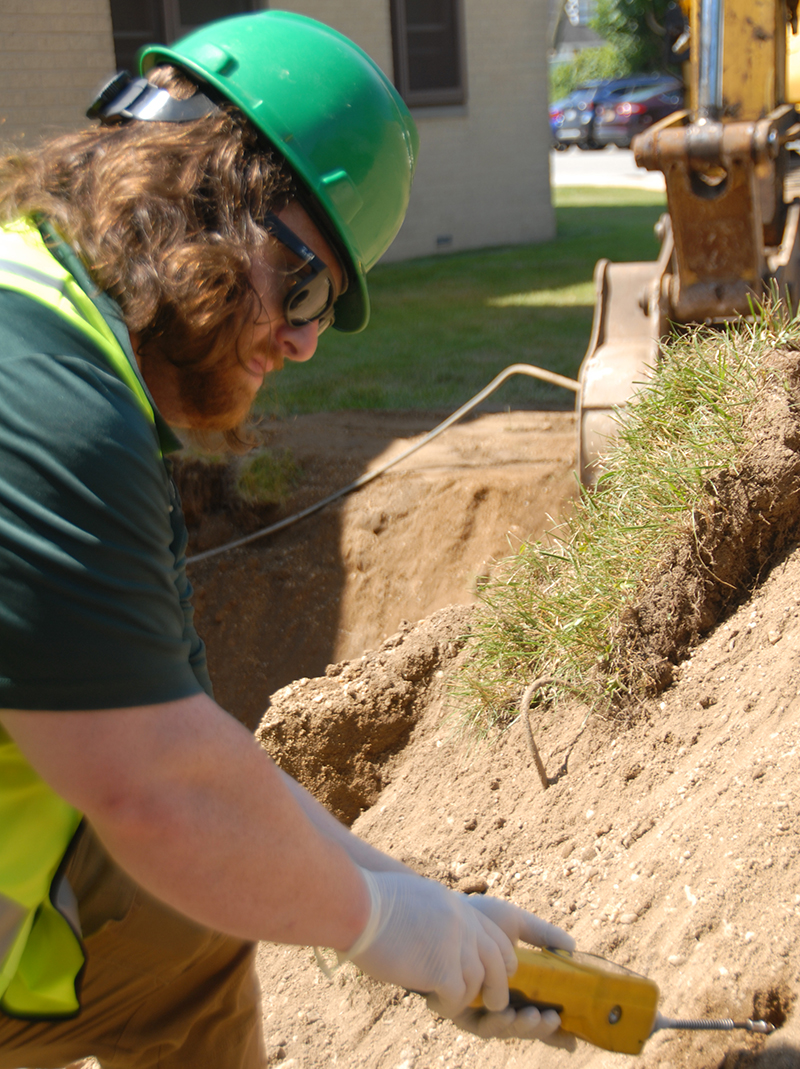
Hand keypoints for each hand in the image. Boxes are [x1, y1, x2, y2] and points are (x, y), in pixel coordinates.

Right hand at [343, 869, 517, 1017]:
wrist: (357, 906)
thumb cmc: (372, 900)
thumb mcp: (415, 897)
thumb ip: (434, 913)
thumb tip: (432, 930)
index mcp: (457, 906)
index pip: (494, 934)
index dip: (500, 957)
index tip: (497, 972)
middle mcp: (463, 924)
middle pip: (498, 960)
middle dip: (498, 986)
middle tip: (491, 1002)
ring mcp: (455, 946)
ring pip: (479, 983)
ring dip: (465, 999)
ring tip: (444, 1002)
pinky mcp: (442, 971)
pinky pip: (458, 1000)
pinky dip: (448, 1007)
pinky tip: (431, 1003)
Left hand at [426, 893, 574, 1042]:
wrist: (445, 912)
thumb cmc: (478, 917)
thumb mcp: (515, 923)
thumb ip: (543, 935)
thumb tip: (573, 948)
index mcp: (514, 987)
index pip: (538, 1014)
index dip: (556, 1031)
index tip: (574, 1037)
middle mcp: (496, 1001)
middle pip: (522, 1028)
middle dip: (539, 1030)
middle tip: (552, 1019)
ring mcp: (477, 1008)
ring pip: (503, 1031)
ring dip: (521, 1028)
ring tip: (535, 1015)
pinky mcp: (458, 1010)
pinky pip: (479, 1027)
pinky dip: (495, 1024)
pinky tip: (507, 1012)